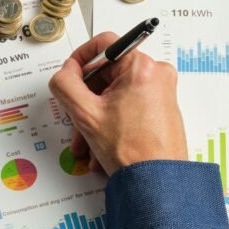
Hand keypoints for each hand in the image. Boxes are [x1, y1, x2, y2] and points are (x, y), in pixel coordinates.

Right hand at [49, 32, 187, 175]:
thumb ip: (66, 84)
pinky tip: (102, 148)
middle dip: (86, 101)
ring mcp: (162, 93)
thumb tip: (66, 71)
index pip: (104, 44)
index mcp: (142, 67)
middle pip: (108, 75)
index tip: (69, 74)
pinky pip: (128, 106)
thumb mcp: (85, 114)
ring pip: (115, 95)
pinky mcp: (162, 109)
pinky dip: (111, 123)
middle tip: (75, 121)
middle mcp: (157, 75)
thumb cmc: (133, 152)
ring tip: (88, 144)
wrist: (157, 184)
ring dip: (95, 118)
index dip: (80, 58)